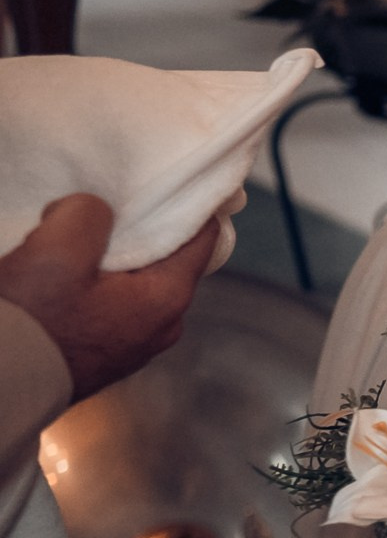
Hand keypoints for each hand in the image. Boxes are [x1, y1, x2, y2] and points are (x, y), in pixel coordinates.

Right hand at [0, 195, 220, 401]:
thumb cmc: (31, 321)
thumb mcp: (58, 247)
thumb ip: (89, 213)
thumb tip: (93, 212)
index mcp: (168, 298)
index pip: (204, 237)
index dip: (191, 203)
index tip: (171, 180)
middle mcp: (161, 327)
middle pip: (166, 259)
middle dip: (140, 230)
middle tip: (106, 208)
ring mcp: (131, 347)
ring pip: (133, 283)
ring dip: (108, 259)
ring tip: (72, 242)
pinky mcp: (99, 356)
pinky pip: (108, 306)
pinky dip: (92, 285)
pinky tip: (60, 274)